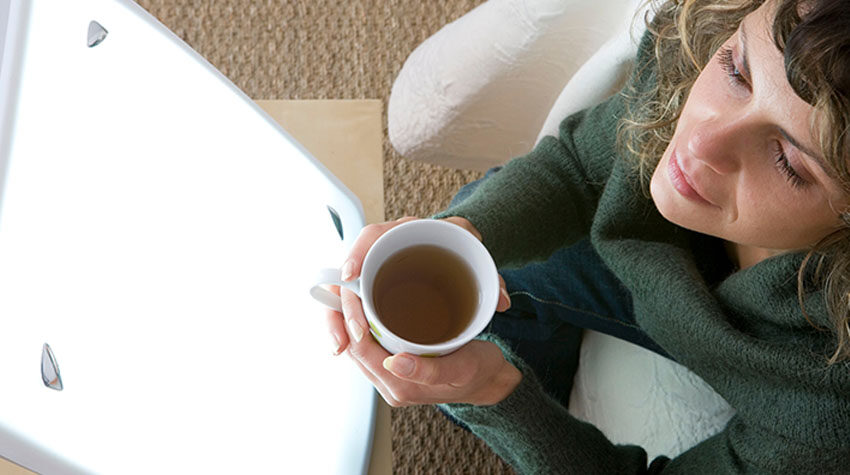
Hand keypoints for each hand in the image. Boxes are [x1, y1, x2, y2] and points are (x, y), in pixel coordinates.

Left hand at [325, 216, 517, 405]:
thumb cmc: (478, 371)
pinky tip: (368, 304)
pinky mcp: (393, 369)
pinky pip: (370, 345)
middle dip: (345, 315)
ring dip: (353, 318)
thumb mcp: (461, 368)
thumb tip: (394, 363)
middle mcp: (389, 385)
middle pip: (352, 347)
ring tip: (353, 287)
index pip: (359, 349)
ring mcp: (389, 378)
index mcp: (401, 387)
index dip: (350, 319)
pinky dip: (366, 324)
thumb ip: (428, 371)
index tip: (351, 288)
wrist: (488, 379)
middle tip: (347, 281)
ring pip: (358, 345)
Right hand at [329, 216, 510, 354]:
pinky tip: (342, 345)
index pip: (372, 236)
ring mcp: (374, 270)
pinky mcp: (371, 290)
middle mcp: (383, 249)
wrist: (459, 253)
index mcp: (406, 232)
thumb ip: (491, 279)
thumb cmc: (463, 253)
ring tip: (340, 345)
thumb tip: (500, 301)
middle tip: (352, 332)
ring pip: (343, 291)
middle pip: (348, 269)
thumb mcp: (478, 260)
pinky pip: (349, 306)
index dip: (358, 253)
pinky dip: (343, 323)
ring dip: (337, 318)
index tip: (350, 275)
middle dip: (342, 302)